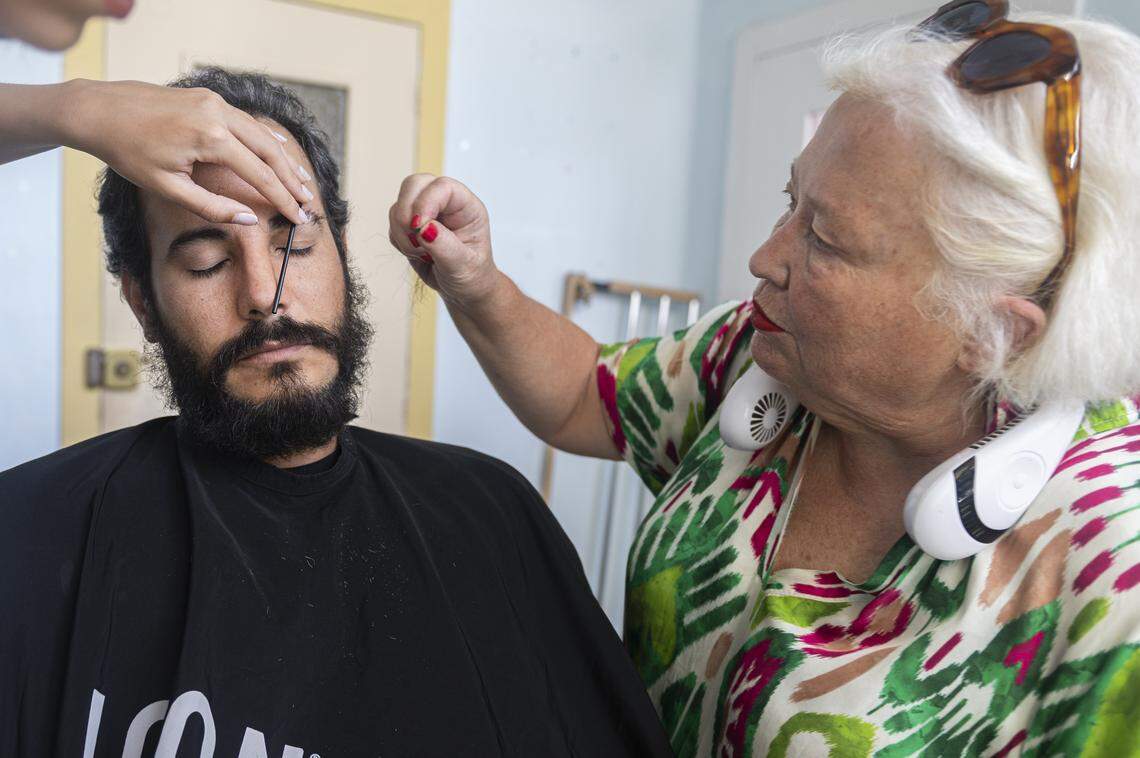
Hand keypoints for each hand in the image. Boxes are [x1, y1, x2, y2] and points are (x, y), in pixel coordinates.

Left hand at [64, 79, 310, 224]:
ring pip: (262, 133)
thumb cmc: (128, 152)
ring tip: (301, 182)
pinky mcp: (208, 97)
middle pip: (271, 151)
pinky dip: (265, 140)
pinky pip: (247, 121)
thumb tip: (247, 219)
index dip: (283, 199)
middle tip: (309, 202)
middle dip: (292, 179)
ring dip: (283, 159)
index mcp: (211, 139)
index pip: (260, 174)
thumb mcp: (167, 188)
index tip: (300, 217)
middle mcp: (219, 114)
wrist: (99, 110)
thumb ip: (211, 206)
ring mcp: (214, 102)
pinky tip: (278, 151)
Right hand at [388, 174, 499, 307]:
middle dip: (406, 212)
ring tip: (421, 253)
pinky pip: (393, 223)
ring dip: (402, 231)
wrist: (463, 290)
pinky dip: (398, 239)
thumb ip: (445, 246)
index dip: (426, 202)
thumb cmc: (472, 276)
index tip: (419, 228)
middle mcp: (446, 204)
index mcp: (467, 207)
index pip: (443, 187)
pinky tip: (417, 254)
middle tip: (414, 240)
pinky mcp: (411, 224)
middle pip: (415, 184)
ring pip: (399, 203)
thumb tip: (424, 228)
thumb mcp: (464, 266)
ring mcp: (427, 212)